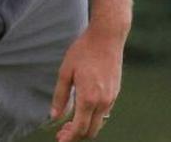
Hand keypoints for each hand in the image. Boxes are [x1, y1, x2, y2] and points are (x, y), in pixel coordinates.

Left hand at [50, 25, 125, 140]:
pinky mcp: (115, 93)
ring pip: (99, 123)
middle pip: (91, 130)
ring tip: (69, 125)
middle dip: (76, 136)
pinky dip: (93, 118)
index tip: (60, 140)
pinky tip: (81, 112)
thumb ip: (60, 96)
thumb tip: (54, 115)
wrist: (107, 38)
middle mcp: (103, 101)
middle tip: (62, 134)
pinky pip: (104, 113)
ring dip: (85, 127)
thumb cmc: (83, 52)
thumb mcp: (65, 72)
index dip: (69, 137)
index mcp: (89, 98)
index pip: (80, 127)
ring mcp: (111, 98)